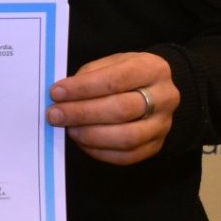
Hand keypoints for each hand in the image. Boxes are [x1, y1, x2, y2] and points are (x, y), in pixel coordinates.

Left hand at [46, 52, 174, 165]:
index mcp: (152, 68)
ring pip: (126, 137)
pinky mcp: (156, 146)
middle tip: (56, 114)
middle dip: (83, 113)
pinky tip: (82, 142)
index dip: (83, 88)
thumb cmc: (125, 75)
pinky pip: (126, 156)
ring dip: (90, 135)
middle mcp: (165, 97)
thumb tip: (62, 96)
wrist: (154, 91)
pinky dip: (99, 151)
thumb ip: (89, 76)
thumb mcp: (111, 63)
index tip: (57, 92)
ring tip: (69, 129)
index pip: (116, 79)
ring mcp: (163, 125)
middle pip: (122, 109)